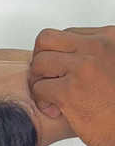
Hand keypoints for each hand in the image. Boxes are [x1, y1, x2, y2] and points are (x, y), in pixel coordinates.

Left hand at [28, 26, 114, 145]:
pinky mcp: (70, 91)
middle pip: (46, 40)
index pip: (67, 35)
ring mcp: (83, 68)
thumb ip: (96, 56)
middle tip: (48, 80)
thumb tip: (70, 56)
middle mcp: (97, 47)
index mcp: (110, 38)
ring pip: (38, 63)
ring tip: (52, 97)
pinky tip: (56, 111)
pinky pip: (39, 88)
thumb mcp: (114, 67)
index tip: (63, 72)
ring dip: (38, 82)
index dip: (57, 55)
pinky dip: (42, 102)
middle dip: (40, 61)